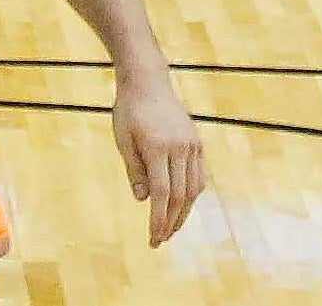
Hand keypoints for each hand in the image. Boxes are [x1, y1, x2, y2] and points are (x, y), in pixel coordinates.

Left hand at [112, 65, 205, 247]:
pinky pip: (198, 177)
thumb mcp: (123, 138)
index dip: (158, 219)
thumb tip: (143, 201)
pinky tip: (181, 206)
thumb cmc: (129, 110)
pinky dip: (191, 195)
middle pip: (179, 196)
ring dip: (183, 213)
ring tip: (171, 228)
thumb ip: (134, 170)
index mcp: (157, 147)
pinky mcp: (198, 144)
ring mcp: (192, 146)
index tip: (153, 238)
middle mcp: (179, 148)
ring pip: (192, 189)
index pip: (161, 193)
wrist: (148, 81)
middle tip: (161, 240)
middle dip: (170, 222)